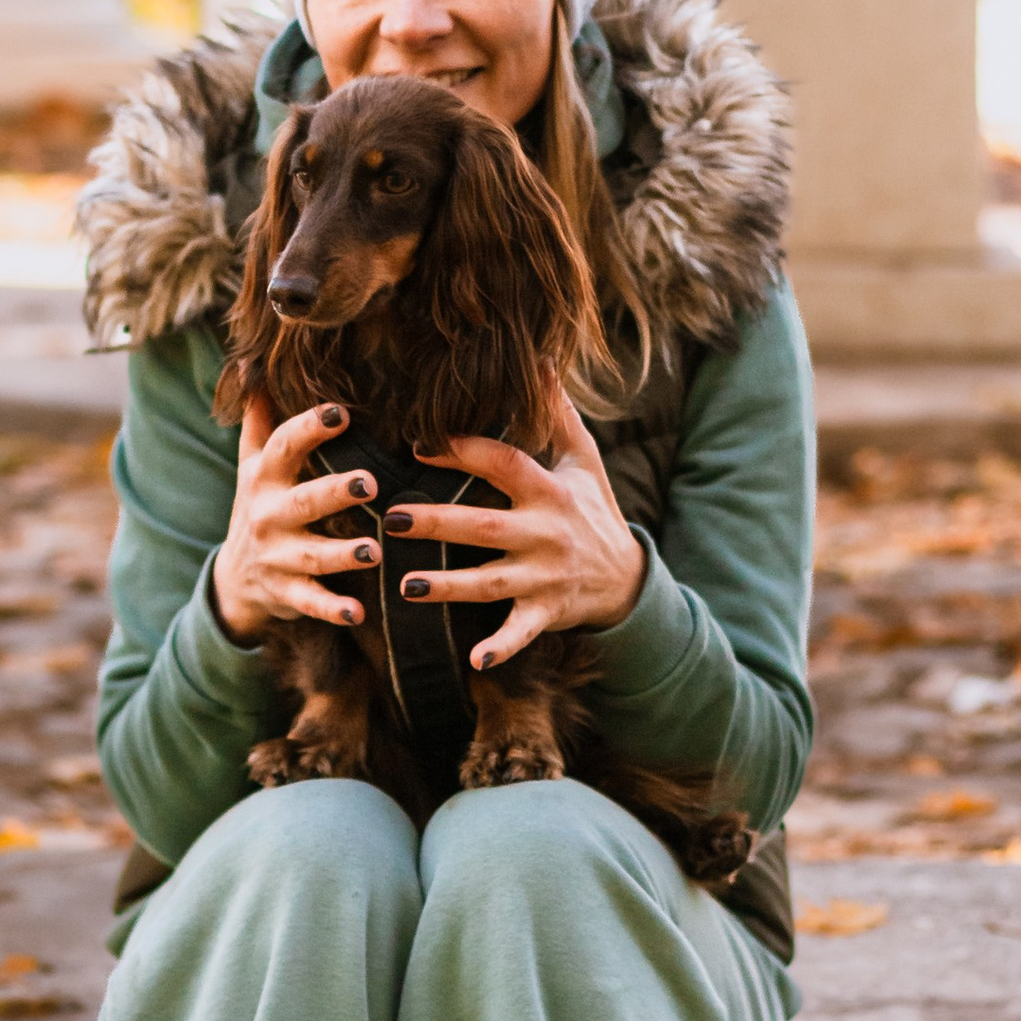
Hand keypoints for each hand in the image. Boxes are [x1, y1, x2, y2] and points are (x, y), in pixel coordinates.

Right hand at [212, 399, 383, 642]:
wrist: (234, 579)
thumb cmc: (258, 505)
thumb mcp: (251, 463)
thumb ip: (259, 416)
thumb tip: (250, 360)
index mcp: (263, 478)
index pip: (282, 447)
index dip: (308, 428)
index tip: (340, 412)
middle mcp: (267, 516)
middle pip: (302, 501)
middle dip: (334, 492)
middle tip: (370, 483)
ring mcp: (277, 557)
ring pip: (311, 556)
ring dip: (342, 555)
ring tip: (375, 551)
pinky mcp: (287, 593)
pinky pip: (310, 603)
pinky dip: (332, 609)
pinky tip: (357, 612)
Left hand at [381, 401, 644, 669]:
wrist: (626, 578)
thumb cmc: (593, 510)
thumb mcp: (584, 459)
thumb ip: (557, 413)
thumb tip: (541, 358)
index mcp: (549, 490)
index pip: (504, 464)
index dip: (464, 452)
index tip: (419, 445)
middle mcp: (545, 533)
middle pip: (484, 526)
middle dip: (438, 523)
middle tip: (394, 517)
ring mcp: (545, 577)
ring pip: (490, 583)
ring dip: (448, 587)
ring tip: (405, 587)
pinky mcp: (545, 614)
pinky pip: (520, 633)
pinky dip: (500, 648)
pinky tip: (473, 661)